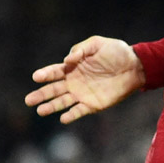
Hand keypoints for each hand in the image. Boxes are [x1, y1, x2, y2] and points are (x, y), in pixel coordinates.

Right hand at [23, 36, 144, 123]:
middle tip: (28, 100)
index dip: (45, 74)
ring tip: (40, 111)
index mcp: (73, 67)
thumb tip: (67, 60)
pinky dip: (71, 115)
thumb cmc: (115, 52)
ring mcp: (82, 94)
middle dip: (41, 95)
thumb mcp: (97, 44)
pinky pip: (79, 111)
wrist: (135, 66)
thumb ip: (81, 50)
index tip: (36, 77)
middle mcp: (74, 82)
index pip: (55, 72)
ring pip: (63, 102)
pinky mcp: (93, 104)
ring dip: (51, 107)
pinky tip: (63, 118)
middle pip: (54, 89)